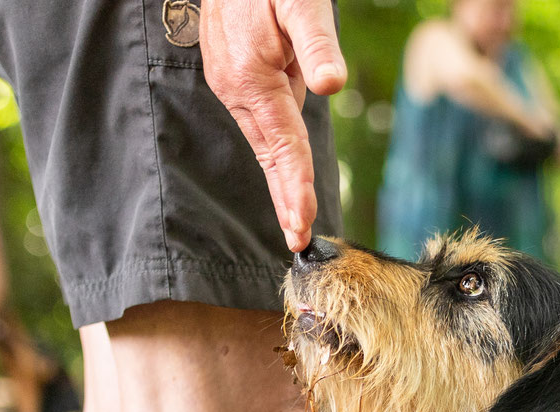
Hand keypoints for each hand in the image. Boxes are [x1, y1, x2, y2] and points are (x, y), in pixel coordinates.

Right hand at [199, 0, 346, 250]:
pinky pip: (258, 122)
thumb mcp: (303, 3)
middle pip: (268, 153)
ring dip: (279, 178)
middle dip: (284, 198)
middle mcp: (234, 87)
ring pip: (262, 139)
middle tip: (298, 240)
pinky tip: (284, 172)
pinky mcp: (231, 77)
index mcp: (251, 77)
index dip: (295, 185)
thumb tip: (330, 85)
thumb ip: (318, 43)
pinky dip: (273, 151)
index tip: (302, 223)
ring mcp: (229, 83)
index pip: (283, 143)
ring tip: (296, 218)